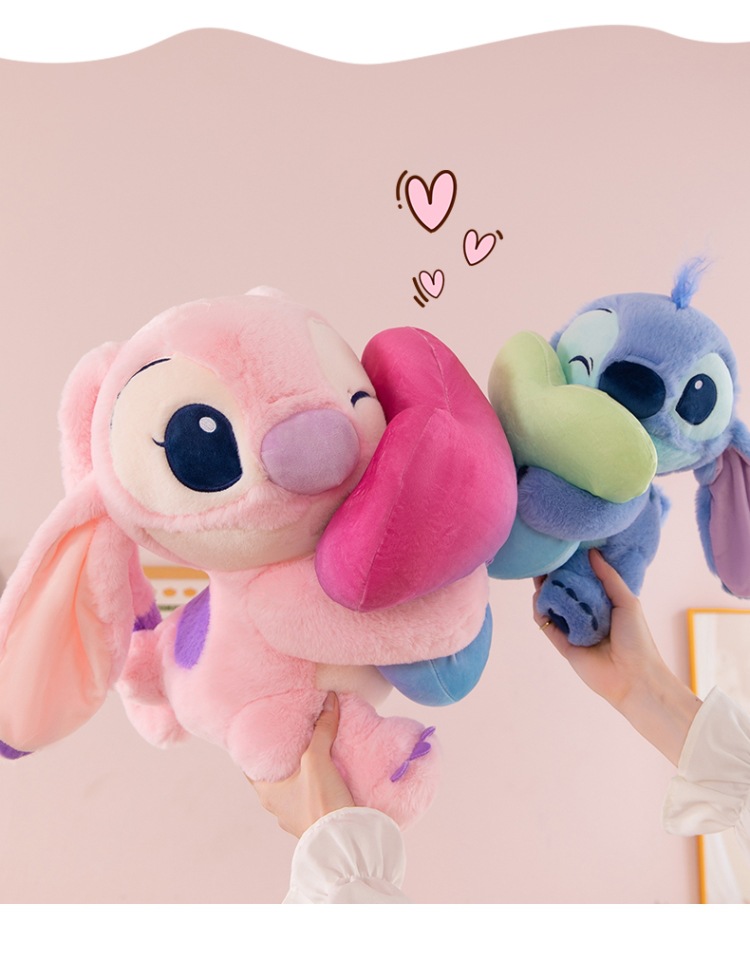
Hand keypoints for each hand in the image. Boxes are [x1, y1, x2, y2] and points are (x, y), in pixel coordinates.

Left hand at [248, 691, 353, 837]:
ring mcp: (295, 815)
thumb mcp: (317, 760)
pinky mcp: (314, 820)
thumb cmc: (320, 803)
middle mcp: (277, 805)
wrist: (345, 841)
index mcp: (267, 792)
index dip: (254, 747)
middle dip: (281, 755)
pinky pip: (310, 796)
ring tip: (310, 748)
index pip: (251, 765)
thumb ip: (321, 730)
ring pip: (292, 786)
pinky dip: (315, 782)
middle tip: (288, 732)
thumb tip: (329, 699)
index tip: (259, 729)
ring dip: (299, 770)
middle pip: (273, 774)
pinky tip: (327, 771)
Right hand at [534, 550, 700, 763]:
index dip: (574, 567)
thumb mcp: (627, 601)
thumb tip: (591, 552)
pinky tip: (539, 597)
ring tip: (539, 575)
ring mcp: (573, 630)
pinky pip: (547, 625)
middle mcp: (587, 616)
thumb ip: (609, 577)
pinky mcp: (563, 644)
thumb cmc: (637, 639)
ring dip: (545, 591)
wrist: (634, 677)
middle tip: (545, 559)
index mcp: (604, 605)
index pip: (585, 582)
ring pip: (553, 607)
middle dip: (555, 577)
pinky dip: (540, 611)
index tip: (564, 550)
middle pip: (565, 592)